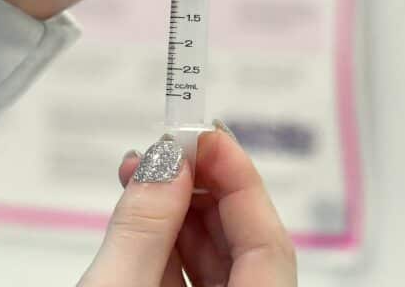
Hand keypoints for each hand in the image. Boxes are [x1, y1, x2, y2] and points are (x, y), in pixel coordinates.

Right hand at [78, 127, 296, 286]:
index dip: (238, 179)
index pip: (267, 241)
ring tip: (139, 171)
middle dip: (204, 189)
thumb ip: (143, 229)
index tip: (205, 132)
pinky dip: (163, 240)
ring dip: (177, 209)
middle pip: (243, 245)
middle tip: (170, 145)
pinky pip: (188, 277)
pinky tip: (137, 208)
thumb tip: (167, 163)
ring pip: (216, 260)